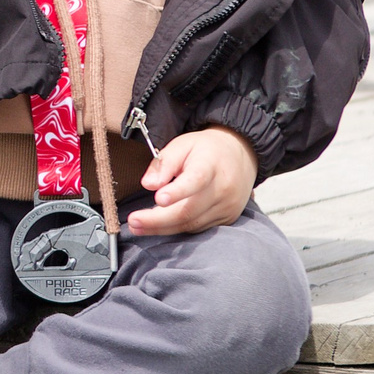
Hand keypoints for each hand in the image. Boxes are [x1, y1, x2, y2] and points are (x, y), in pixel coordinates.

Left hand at [127, 126, 258, 235]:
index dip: (177, 192)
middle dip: (158, 220)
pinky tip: (159, 226)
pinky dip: (176, 228)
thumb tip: (149, 184)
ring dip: (162, 228)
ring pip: (191, 224)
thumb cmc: (206, 150)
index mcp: (210, 165)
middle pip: (189, 210)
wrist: (240, 156)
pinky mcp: (227, 218)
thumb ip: (164, 163)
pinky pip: (198, 228)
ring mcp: (227, 206)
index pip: (196, 180)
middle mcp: (223, 188)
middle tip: (133, 221)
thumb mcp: (182, 145)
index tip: (158, 199)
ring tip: (138, 227)